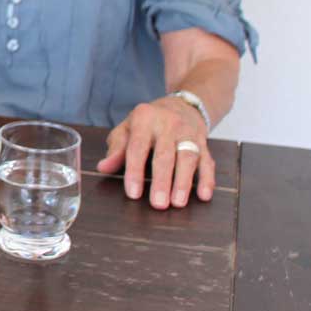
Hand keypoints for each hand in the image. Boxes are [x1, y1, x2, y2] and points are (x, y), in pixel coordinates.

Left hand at [95, 97, 214, 208]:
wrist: (180, 106)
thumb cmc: (147, 123)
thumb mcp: (127, 129)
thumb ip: (116, 149)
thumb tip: (103, 168)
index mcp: (144, 118)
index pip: (137, 147)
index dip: (135, 171)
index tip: (133, 193)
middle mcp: (168, 124)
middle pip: (165, 155)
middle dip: (162, 181)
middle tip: (158, 204)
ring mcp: (188, 133)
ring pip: (188, 157)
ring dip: (184, 182)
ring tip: (178, 203)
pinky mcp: (204, 142)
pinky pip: (207, 161)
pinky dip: (207, 179)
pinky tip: (204, 195)